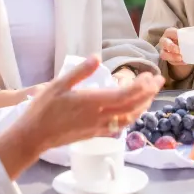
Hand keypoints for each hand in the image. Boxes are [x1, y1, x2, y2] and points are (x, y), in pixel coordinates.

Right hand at [0, 56, 163, 179]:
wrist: (34, 137)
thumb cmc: (43, 109)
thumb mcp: (58, 84)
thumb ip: (80, 72)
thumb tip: (97, 57)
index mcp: (93, 102)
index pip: (126, 94)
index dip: (142, 86)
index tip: (150, 76)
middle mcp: (100, 116)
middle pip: (132, 106)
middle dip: (149, 93)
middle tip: (159, 81)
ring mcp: (99, 127)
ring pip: (129, 117)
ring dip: (143, 105)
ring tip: (151, 94)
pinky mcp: (95, 134)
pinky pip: (120, 126)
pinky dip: (131, 116)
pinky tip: (132, 111)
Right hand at [159, 27, 193, 80]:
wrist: (181, 47)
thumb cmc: (185, 39)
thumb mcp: (188, 35)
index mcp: (170, 32)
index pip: (170, 32)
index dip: (174, 34)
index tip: (181, 37)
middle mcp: (164, 41)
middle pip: (164, 43)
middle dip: (171, 46)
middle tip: (179, 50)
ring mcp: (164, 50)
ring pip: (164, 54)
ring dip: (172, 56)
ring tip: (181, 58)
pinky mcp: (167, 58)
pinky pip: (169, 62)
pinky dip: (177, 62)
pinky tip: (184, 62)